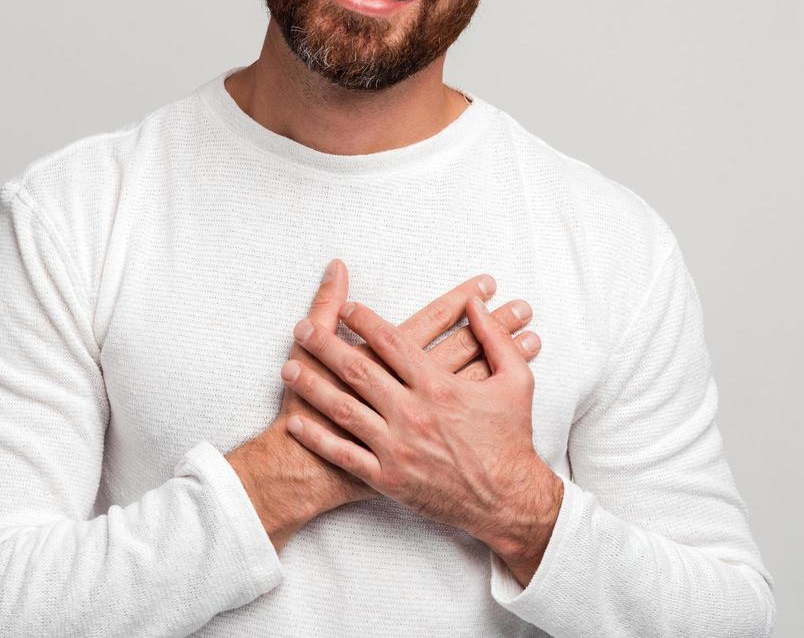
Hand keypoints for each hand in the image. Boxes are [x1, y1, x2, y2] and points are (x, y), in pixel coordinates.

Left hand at [227, 260, 540, 550]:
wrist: (507, 500)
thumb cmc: (511, 439)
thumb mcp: (516, 381)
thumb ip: (494, 338)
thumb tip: (476, 303)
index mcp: (438, 386)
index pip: (392, 342)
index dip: (365, 321)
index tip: (346, 308)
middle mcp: (412, 413)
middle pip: (358, 369)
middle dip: (325, 345)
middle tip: (301, 328)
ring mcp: (397, 447)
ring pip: (343, 409)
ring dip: (312, 387)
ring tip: (287, 368)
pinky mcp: (388, 478)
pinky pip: (344, 454)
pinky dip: (317, 437)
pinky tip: (296, 422)